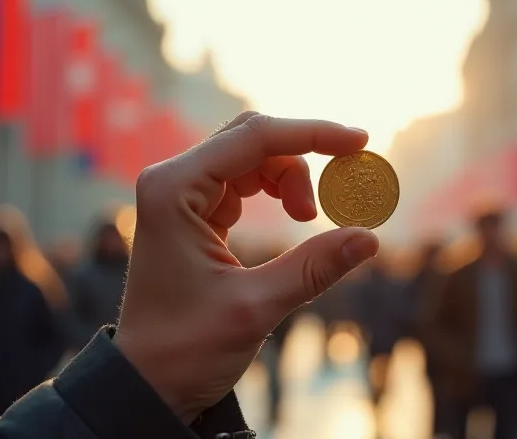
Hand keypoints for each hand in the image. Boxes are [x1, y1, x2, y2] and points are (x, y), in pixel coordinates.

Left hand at [114, 112, 379, 422]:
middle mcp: (172, 182)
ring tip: (308, 221)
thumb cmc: (185, 349)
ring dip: (291, 180)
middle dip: (303, 158)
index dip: (312, 133)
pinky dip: (278, 192)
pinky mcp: (192, 213)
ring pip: (252, 159)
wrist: (146, 383)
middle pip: (252, 139)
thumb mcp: (256, 307)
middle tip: (343, 188)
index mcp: (173, 190)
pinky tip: (297, 218)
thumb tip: (370, 238)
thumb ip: (313, 267)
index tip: (361, 140)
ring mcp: (181, 195)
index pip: (254, 138)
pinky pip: (244, 182)